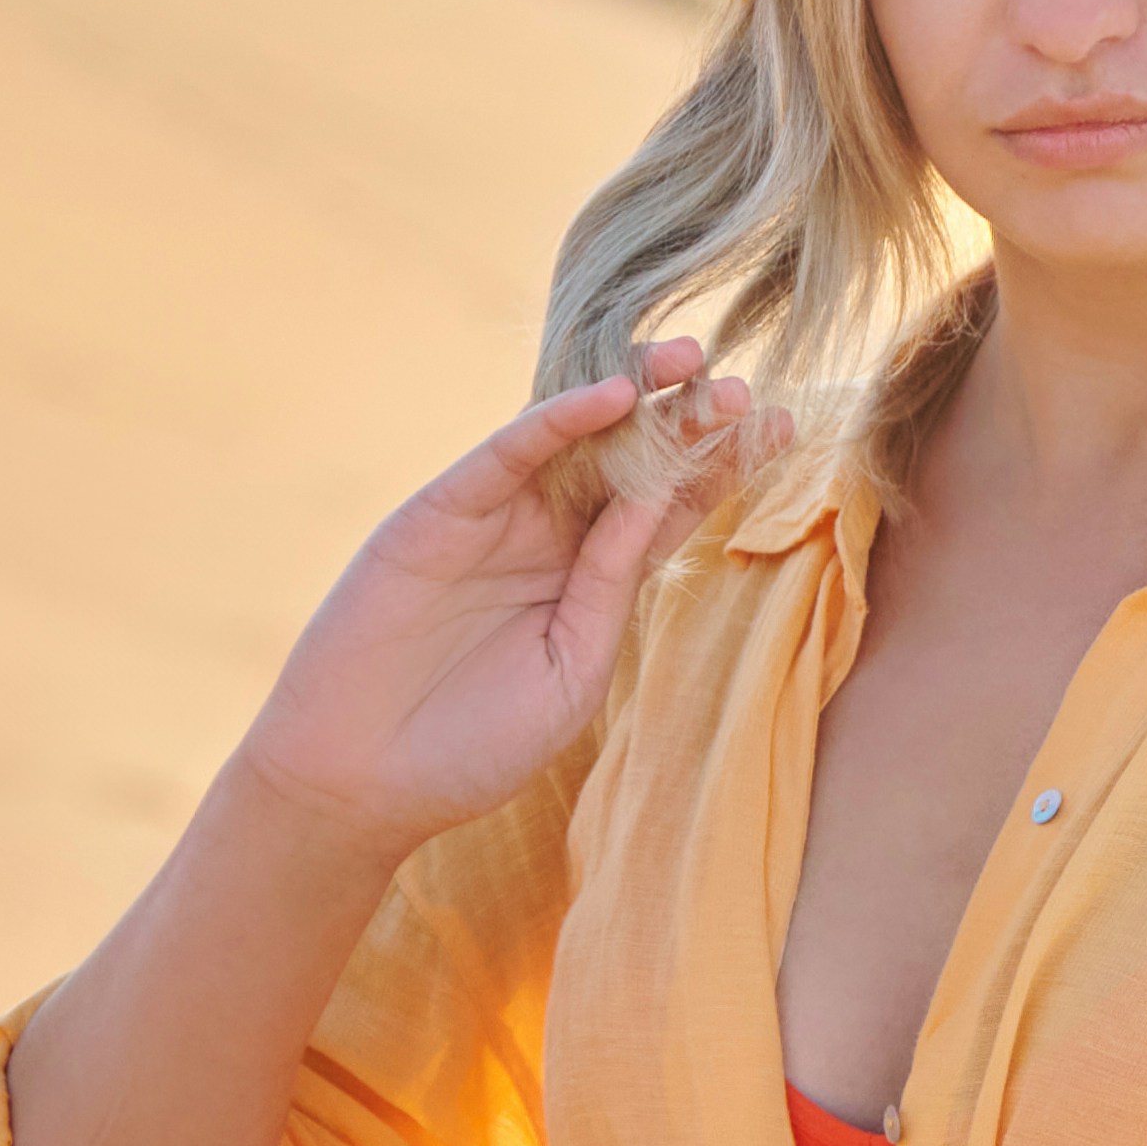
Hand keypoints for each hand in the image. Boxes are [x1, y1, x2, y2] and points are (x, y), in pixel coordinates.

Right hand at [228, 339, 779, 859]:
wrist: (363, 781)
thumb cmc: (473, 746)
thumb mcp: (571, 670)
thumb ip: (612, 588)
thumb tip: (655, 502)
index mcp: (588, 582)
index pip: (666, 510)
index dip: (721, 469)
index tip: (783, 429)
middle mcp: (546, 539)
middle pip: (629, 462)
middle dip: (686, 423)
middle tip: (747, 389)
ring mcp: (492, 521)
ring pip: (572, 443)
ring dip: (632, 398)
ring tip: (692, 364)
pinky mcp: (438, 513)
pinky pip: (505, 455)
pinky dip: (555, 420)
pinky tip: (610, 395)